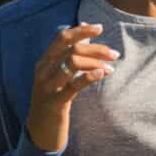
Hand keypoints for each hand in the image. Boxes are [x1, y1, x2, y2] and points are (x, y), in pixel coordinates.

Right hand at [26, 24, 119, 151]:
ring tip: (110, 68)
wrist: (40, 127)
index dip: (81, 30)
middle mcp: (43, 70)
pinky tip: (103, 74)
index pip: (62, 38)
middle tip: (115, 54)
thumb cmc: (54, 96)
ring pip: (72, 63)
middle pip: (71, 49)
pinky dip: (90, 76)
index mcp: (44, 61)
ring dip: (96, 62)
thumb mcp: (57, 74)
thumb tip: (83, 27)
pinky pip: (74, 85)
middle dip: (96, 48)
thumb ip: (69, 53)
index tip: (100, 28)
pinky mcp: (55, 101)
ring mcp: (48, 86)